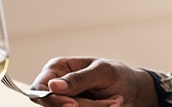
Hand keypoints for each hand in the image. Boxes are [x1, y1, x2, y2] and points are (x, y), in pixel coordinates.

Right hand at [30, 57, 153, 106]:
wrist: (131, 90)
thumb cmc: (116, 74)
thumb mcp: (102, 72)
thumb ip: (79, 78)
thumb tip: (53, 85)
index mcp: (57, 68)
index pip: (39, 88)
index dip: (52, 99)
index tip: (72, 104)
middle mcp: (56, 86)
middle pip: (54, 104)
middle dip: (82, 105)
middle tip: (109, 102)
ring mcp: (64, 101)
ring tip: (113, 102)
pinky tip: (110, 105)